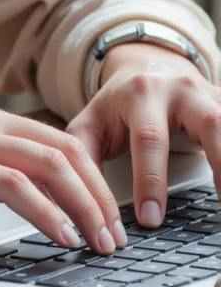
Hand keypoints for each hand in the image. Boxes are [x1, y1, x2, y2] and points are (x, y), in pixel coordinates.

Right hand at [0, 91, 126, 253]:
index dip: (91, 173)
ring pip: (51, 164)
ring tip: (99, 240)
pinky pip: (15, 186)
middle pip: (66, 149)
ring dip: (85, 206)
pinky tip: (60, 235)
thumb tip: (1, 186)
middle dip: (100, 193)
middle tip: (114, 231)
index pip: (56, 137)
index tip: (104, 208)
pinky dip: (47, 212)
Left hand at [66, 42, 220, 228]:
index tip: (151, 219)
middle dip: (219, 165)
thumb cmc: (117, 105)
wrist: (145, 66)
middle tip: (219, 210)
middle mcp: (180, 89)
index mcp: (141, 95)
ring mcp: (207, 93)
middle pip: (209, 123)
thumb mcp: (90, 123)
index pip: (149, 139)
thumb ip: (83, 158)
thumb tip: (79, 202)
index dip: (150, 181)